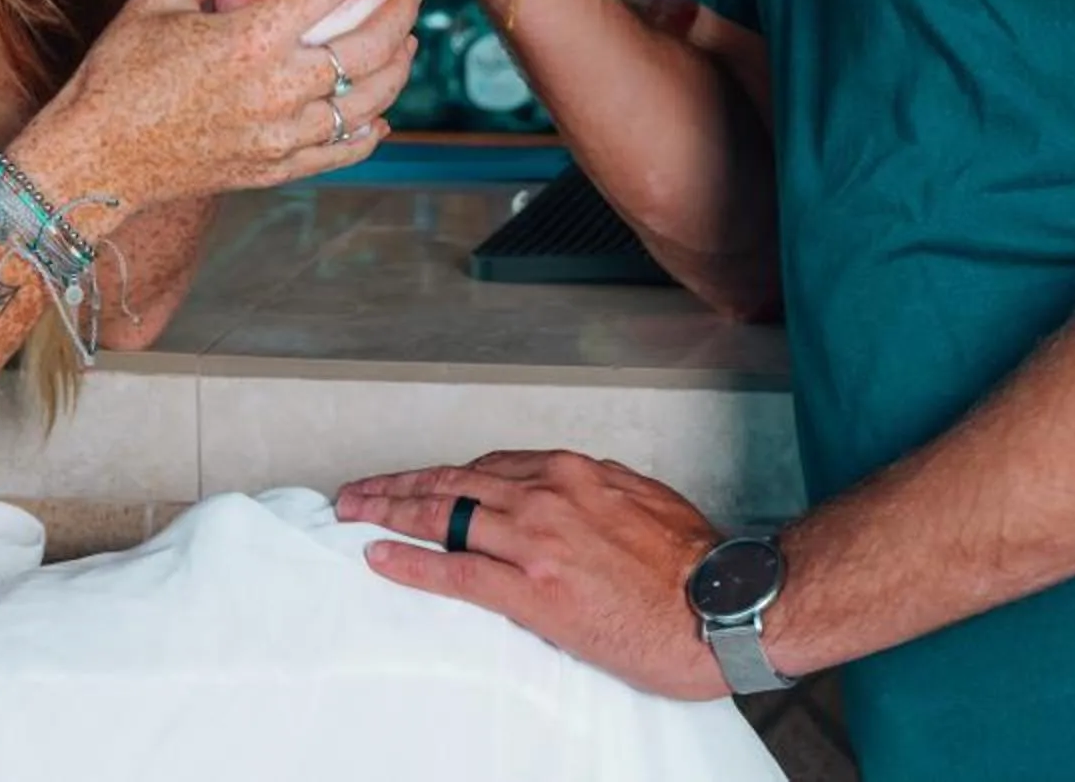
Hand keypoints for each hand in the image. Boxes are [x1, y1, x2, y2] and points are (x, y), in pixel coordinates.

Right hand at [19, 0, 422, 211]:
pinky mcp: (277, 168)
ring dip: (397, 67)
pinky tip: (378, 113)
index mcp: (252, 38)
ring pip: (369, 101)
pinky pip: (344, 150)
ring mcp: (283, 134)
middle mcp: (279, 88)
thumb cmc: (117, 77)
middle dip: (402, 11)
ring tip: (404, 42)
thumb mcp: (153, 3)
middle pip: (371, 46)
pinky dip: (369, 129)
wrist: (97, 159)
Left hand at [334, 450, 730, 701]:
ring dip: (389, 514)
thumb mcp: (642, 499)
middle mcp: (546, 496)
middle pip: (452, 483)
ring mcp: (536, 542)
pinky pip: (456, 573)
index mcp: (572, 472)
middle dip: (397, 486)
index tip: (414, 482)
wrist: (721, 606)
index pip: (486, 467)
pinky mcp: (533, 591)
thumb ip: (596, 488)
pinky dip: (412, 563)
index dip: (441, 475)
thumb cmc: (692, 562)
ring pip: (444, 517)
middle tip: (357, 492)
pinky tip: (382, 557)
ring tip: (353, 515)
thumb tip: (570, 488)